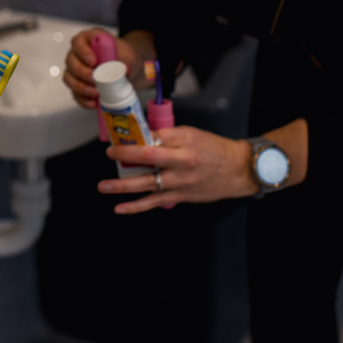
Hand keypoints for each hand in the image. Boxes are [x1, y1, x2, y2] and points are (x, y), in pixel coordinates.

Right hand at [64, 29, 153, 107]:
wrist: (126, 68)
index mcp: (88, 39)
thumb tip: (124, 71)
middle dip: (81, 72)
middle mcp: (77, 54)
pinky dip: (83, 99)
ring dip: (80, 87)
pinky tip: (93, 102)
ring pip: (69, 78)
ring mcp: (75, 70)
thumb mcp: (128, 54)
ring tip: (95, 93)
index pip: (78, 41)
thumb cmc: (123, 56)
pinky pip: (75, 93)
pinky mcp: (77, 85)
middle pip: (71, 61)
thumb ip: (126, 60)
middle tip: (94, 79)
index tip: (93, 61)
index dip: (83, 51)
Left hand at [97, 119, 308, 212]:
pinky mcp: (180, 196)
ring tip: (104, 186)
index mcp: (184, 143)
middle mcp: (181, 162)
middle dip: (125, 156)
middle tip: (109, 153)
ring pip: (147, 184)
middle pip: (148, 158)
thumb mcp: (192, 134)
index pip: (155, 137)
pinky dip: (136, 207)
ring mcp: (179, 182)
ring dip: (122, 186)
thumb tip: (143, 135)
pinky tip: (120, 208)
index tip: (121, 135)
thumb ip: (168, 135)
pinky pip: (154, 202)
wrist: (238, 170)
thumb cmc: (215, 149)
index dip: (135, 137)